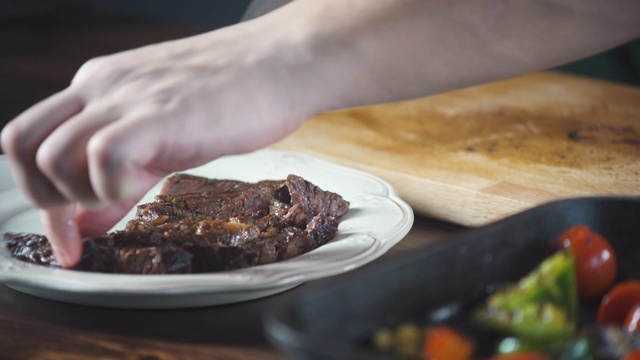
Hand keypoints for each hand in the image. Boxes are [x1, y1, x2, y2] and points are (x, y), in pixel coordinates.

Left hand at [1, 21, 312, 266]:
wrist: (282, 63)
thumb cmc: (233, 96)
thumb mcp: (164, 136)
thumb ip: (120, 178)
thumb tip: (86, 222)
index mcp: (96, 87)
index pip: (30, 140)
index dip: (38, 200)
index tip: (67, 243)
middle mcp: (99, 87)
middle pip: (21, 145)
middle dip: (47, 199)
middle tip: (89, 220)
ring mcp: (127, 98)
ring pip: (53, 155)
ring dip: (83, 194)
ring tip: (130, 194)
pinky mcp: (160, 113)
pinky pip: (103, 155)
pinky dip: (114, 187)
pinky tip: (147, 185)